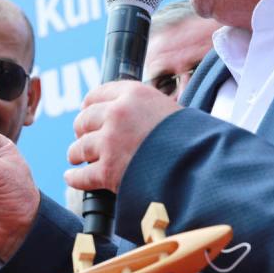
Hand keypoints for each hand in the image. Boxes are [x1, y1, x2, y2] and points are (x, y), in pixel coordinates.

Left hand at [64, 81, 181, 193]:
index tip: (87, 112)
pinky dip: (75, 179)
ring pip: (79, 148)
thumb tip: (125, 115)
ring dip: (77, 154)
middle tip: (84, 138)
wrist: (200, 166)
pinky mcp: (108, 171)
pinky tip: (73, 178)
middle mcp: (117, 114)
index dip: (89, 106)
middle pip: (84, 120)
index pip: (97, 94)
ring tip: (77, 158)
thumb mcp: (167, 109)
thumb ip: (142, 108)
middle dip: (82, 130)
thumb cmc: (191, 139)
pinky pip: (81, 176)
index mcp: (133, 94)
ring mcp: (110, 143)